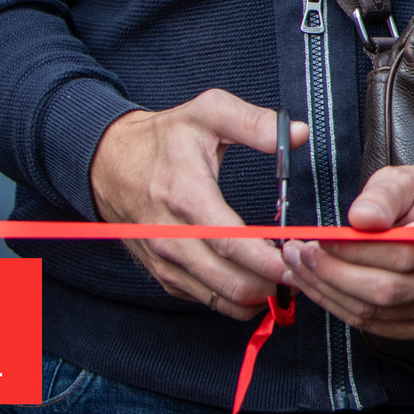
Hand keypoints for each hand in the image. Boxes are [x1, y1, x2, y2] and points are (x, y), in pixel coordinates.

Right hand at [88, 88, 306, 318]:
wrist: (108, 162)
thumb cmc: (163, 138)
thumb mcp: (207, 113)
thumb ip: (254, 123)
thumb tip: (296, 134)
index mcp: (186, 195)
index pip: (231, 242)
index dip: (270, 260)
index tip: (299, 261)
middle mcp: (172, 236)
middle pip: (231, 281)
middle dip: (274, 282)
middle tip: (305, 268)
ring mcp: (166, 260)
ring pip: (222, 298)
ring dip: (261, 294)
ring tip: (288, 275)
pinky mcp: (164, 274)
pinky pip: (209, 300)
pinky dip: (239, 298)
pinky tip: (260, 278)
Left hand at [280, 165, 413, 342]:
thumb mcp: (400, 180)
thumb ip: (381, 196)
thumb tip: (362, 219)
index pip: (406, 252)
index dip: (357, 252)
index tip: (319, 242)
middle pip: (389, 289)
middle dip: (333, 275)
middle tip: (299, 257)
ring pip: (377, 311)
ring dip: (329, 293)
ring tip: (301, 270)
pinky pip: (376, 325)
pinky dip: (341, 308)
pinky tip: (321, 287)